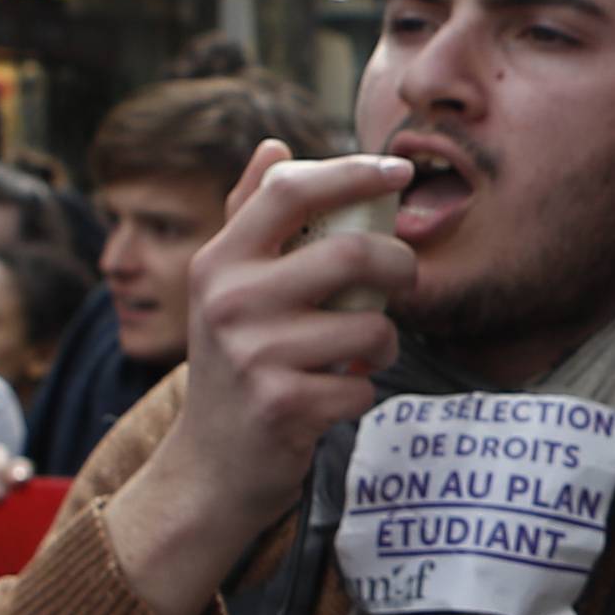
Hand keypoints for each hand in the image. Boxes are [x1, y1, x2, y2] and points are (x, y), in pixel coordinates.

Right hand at [101, 145, 413, 614]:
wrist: (209, 467)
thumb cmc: (233, 366)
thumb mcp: (226, 288)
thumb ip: (251, 216)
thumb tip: (275, 146)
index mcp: (219, 261)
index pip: (289, 191)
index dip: (352, 171)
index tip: (399, 171)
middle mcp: (229, 301)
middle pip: (351, 254)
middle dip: (399, 266)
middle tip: (404, 281)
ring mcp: (254, 355)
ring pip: (370, 324)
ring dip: (384, 341)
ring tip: (364, 351)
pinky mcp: (282, 405)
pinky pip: (362, 382)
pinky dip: (363, 389)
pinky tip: (336, 395)